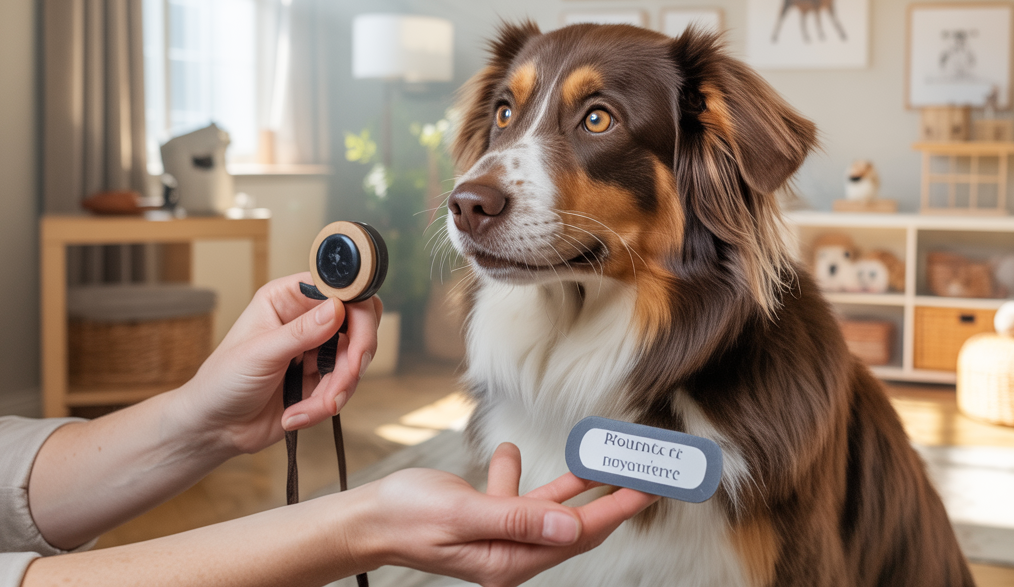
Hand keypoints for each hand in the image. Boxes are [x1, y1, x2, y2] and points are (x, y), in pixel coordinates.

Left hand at [173, 273, 381, 455]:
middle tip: (349, 374)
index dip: (355, 306)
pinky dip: (326, 405)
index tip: (359, 332)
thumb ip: (301, 332)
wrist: (215, 428)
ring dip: (338, 388)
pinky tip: (297, 416)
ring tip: (311, 408)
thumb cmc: (222, 382)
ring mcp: (316, 349)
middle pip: (358, 322)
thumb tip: (338, 308)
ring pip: (354, 359)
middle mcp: (306, 319)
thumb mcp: (260, 353)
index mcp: (287, 299)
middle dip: (356, 353)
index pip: (337, 289)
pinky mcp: (322, 378)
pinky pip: (344, 386)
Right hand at [359, 443, 657, 586]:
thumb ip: (517, 516)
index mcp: (511, 559)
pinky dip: (523, 476)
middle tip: (647, 476)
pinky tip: (512, 453)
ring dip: (577, 485)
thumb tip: (569, 522)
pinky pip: (521, 497)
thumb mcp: (463, 513)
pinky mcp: (489, 520)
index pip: (579, 532)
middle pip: (577, 524)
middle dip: (613, 500)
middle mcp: (513, 552)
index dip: (619, 509)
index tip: (649, 488)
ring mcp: (502, 537)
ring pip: (553, 508)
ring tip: (604, 460)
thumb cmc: (407, 517)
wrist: (365, 520)